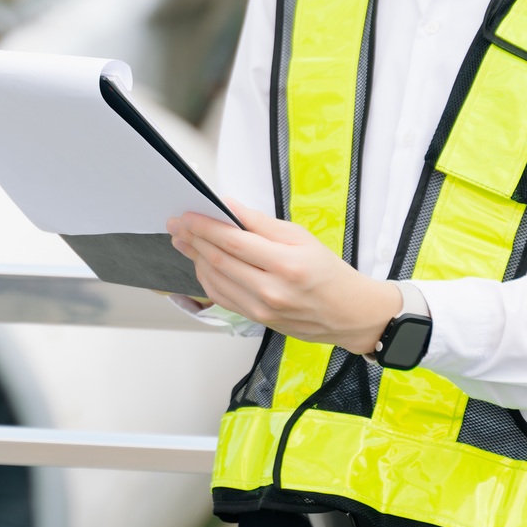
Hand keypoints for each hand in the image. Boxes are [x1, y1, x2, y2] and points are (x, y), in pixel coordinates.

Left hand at [169, 200, 401, 353]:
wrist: (349, 314)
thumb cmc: (328, 272)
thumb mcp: (301, 237)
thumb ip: (260, 223)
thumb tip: (229, 206)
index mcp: (286, 264)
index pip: (234, 241)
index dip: (205, 226)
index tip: (188, 214)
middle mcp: (271, 290)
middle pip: (219, 261)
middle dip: (193, 239)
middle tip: (176, 224)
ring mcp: (262, 309)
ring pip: (215, 280)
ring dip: (195, 258)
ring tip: (183, 240)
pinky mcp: (257, 320)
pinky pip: (223, 298)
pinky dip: (207, 278)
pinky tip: (200, 263)